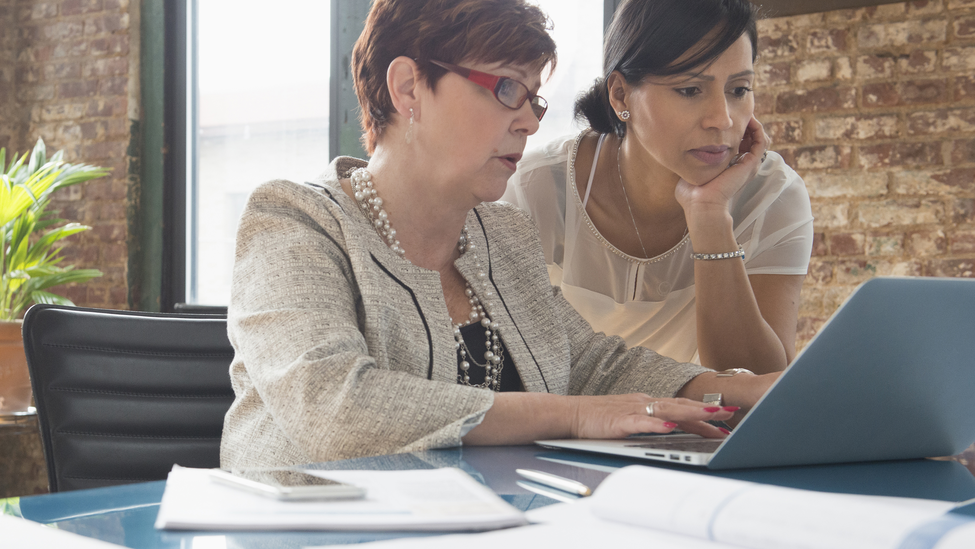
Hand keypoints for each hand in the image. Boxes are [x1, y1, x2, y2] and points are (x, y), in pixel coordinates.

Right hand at [570, 394, 736, 439]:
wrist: (569, 414)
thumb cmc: (596, 418)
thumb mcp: (628, 418)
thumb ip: (649, 422)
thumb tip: (672, 430)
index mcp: (646, 402)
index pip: (680, 407)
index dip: (703, 412)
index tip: (724, 418)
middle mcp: (643, 402)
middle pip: (680, 406)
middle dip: (706, 411)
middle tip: (729, 414)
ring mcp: (632, 410)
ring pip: (667, 411)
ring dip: (691, 413)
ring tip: (711, 416)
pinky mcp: (619, 421)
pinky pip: (642, 422)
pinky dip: (657, 424)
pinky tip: (671, 427)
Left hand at [675, 116, 769, 217]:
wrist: (700, 203)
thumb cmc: (691, 193)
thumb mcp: (690, 170)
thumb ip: (687, 161)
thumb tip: (678, 151)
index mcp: (728, 167)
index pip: (736, 143)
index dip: (732, 129)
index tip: (722, 119)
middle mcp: (740, 165)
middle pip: (749, 139)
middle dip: (743, 123)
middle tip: (734, 111)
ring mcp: (748, 165)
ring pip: (758, 138)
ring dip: (752, 124)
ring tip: (743, 112)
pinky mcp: (751, 164)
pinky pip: (762, 142)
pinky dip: (757, 128)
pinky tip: (747, 119)